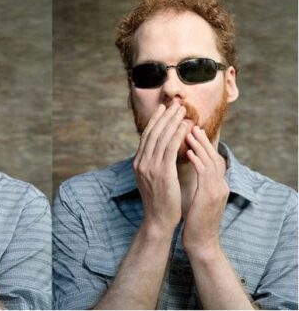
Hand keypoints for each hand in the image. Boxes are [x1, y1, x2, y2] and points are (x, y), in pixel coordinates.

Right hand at [133, 102, 191, 232]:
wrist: (158, 220)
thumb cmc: (161, 202)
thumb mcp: (153, 180)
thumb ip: (155, 165)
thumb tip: (161, 153)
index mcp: (139, 163)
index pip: (147, 137)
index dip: (156, 121)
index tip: (164, 109)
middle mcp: (141, 162)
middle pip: (153, 133)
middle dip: (165, 116)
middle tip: (175, 103)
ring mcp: (150, 167)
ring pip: (161, 137)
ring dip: (173, 121)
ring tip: (182, 110)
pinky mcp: (162, 172)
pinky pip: (170, 148)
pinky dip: (178, 134)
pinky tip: (186, 126)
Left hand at [182, 126, 228, 255]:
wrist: (202, 242)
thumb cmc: (196, 220)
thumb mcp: (197, 197)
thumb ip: (196, 182)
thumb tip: (185, 169)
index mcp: (216, 184)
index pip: (211, 158)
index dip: (202, 143)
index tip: (189, 129)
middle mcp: (220, 184)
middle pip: (213, 155)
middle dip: (201, 138)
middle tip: (190, 122)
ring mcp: (217, 190)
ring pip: (210, 161)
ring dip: (200, 145)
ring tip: (188, 131)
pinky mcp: (210, 197)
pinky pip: (206, 175)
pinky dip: (199, 161)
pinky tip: (189, 152)